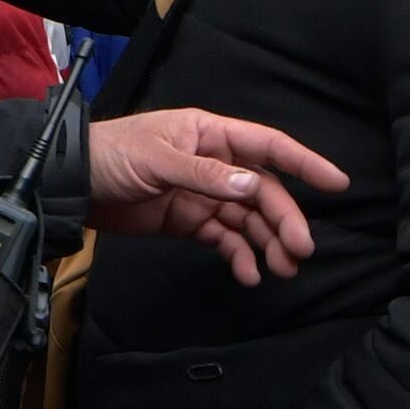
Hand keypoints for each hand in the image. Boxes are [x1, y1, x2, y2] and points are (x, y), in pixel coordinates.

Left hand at [86, 109, 346, 286]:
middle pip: (263, 191)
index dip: (304, 163)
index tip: (337, 182)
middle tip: (301, 250)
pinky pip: (224, 238)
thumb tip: (253, 185)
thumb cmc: (111, 156)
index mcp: (210, 135)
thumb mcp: (157, 160)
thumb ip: (205, 175)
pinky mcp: (189, 221)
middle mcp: (214, 163)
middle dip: (285, 219)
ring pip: (248, 218)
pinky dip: (239, 255)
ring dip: (267, 242)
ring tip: (282, 269)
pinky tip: (248, 273)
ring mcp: (203, 194)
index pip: (268, 146)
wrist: (72, 185)